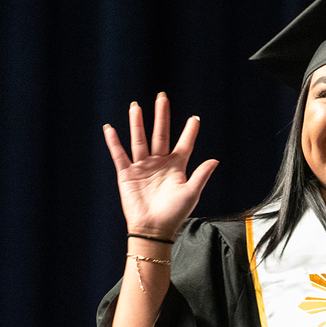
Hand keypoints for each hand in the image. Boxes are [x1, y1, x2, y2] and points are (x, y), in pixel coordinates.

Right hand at [104, 93, 217, 238]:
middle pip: (160, 134)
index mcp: (177, 167)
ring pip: (140, 140)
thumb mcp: (191, 193)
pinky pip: (120, 155)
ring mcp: (143, 167)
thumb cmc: (174, 214)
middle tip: (162, 97)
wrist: (154, 229)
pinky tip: (110, 128)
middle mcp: (160, 163)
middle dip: (161, 116)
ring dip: (137, 123)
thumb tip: (215, 159)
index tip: (195, 118)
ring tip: (136, 106)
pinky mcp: (127, 174)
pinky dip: (114, 142)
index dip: (190, 131)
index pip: (184, 144)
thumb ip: (201, 175)